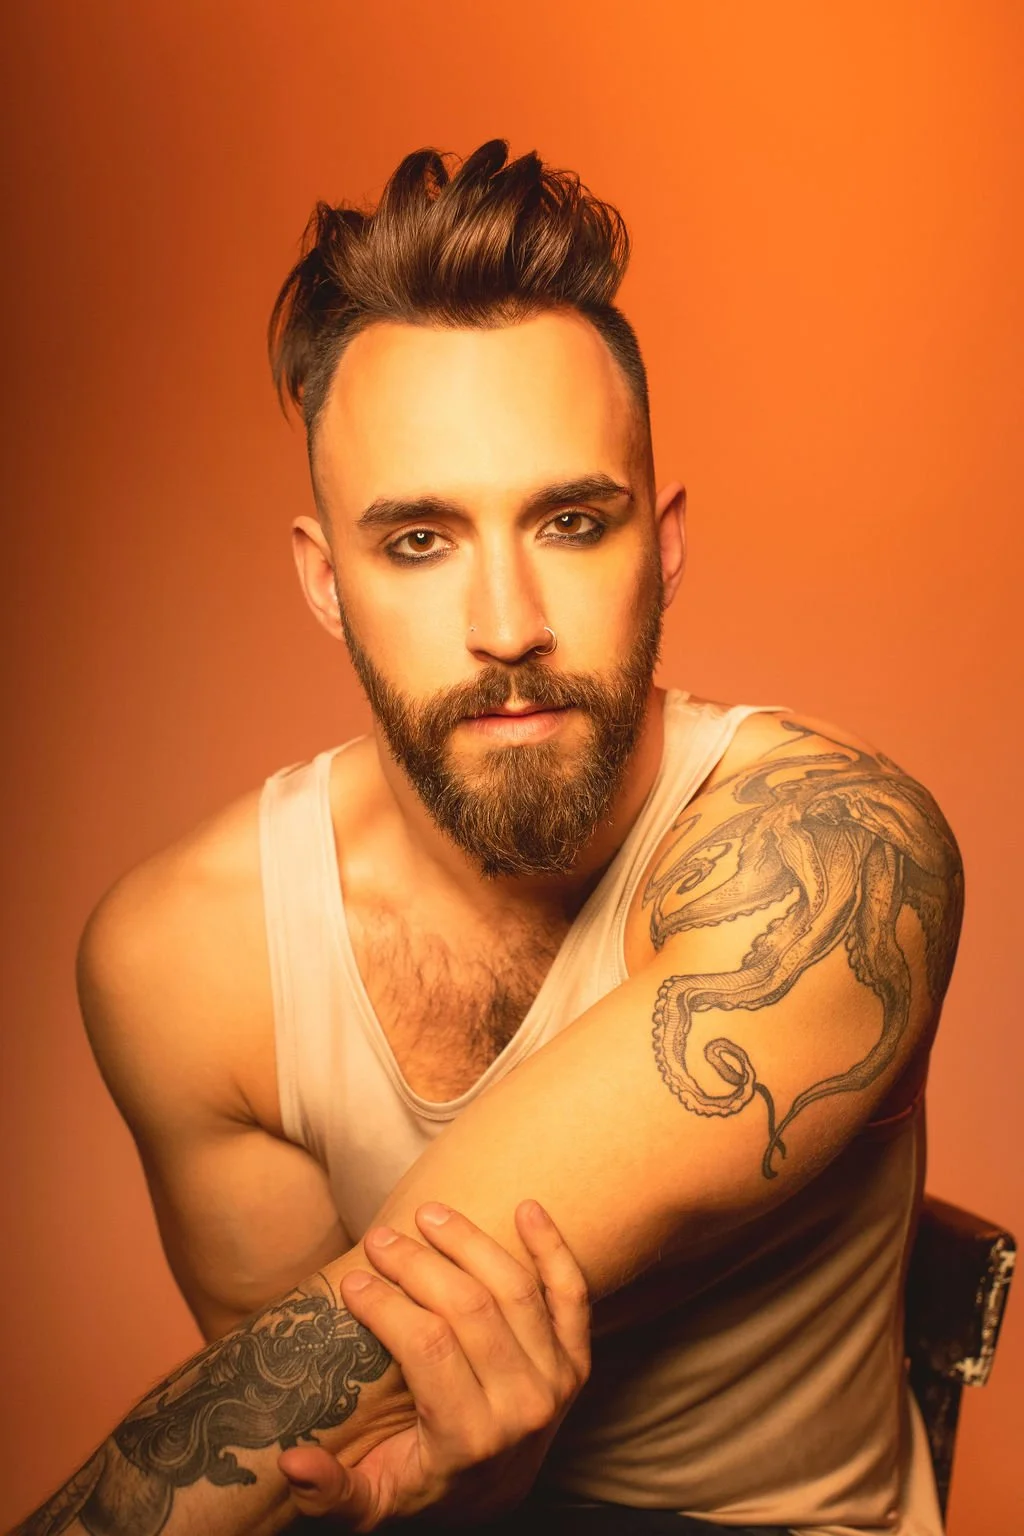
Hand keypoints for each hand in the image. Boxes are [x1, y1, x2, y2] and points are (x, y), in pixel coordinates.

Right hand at [278, 1198, 589, 1529]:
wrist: (494, 1502)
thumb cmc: (424, 1490)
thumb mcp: (371, 1505)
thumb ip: (332, 1492)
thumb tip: (289, 1460)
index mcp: (469, 1438)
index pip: (428, 1346)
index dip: (386, 1304)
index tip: (352, 1279)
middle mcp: (523, 1407)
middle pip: (470, 1308)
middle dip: (417, 1263)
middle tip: (378, 1238)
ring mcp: (556, 1382)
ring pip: (515, 1290)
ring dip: (470, 1242)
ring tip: (428, 1215)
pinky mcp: (575, 1362)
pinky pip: (572, 1296)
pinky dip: (554, 1248)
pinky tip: (527, 1209)